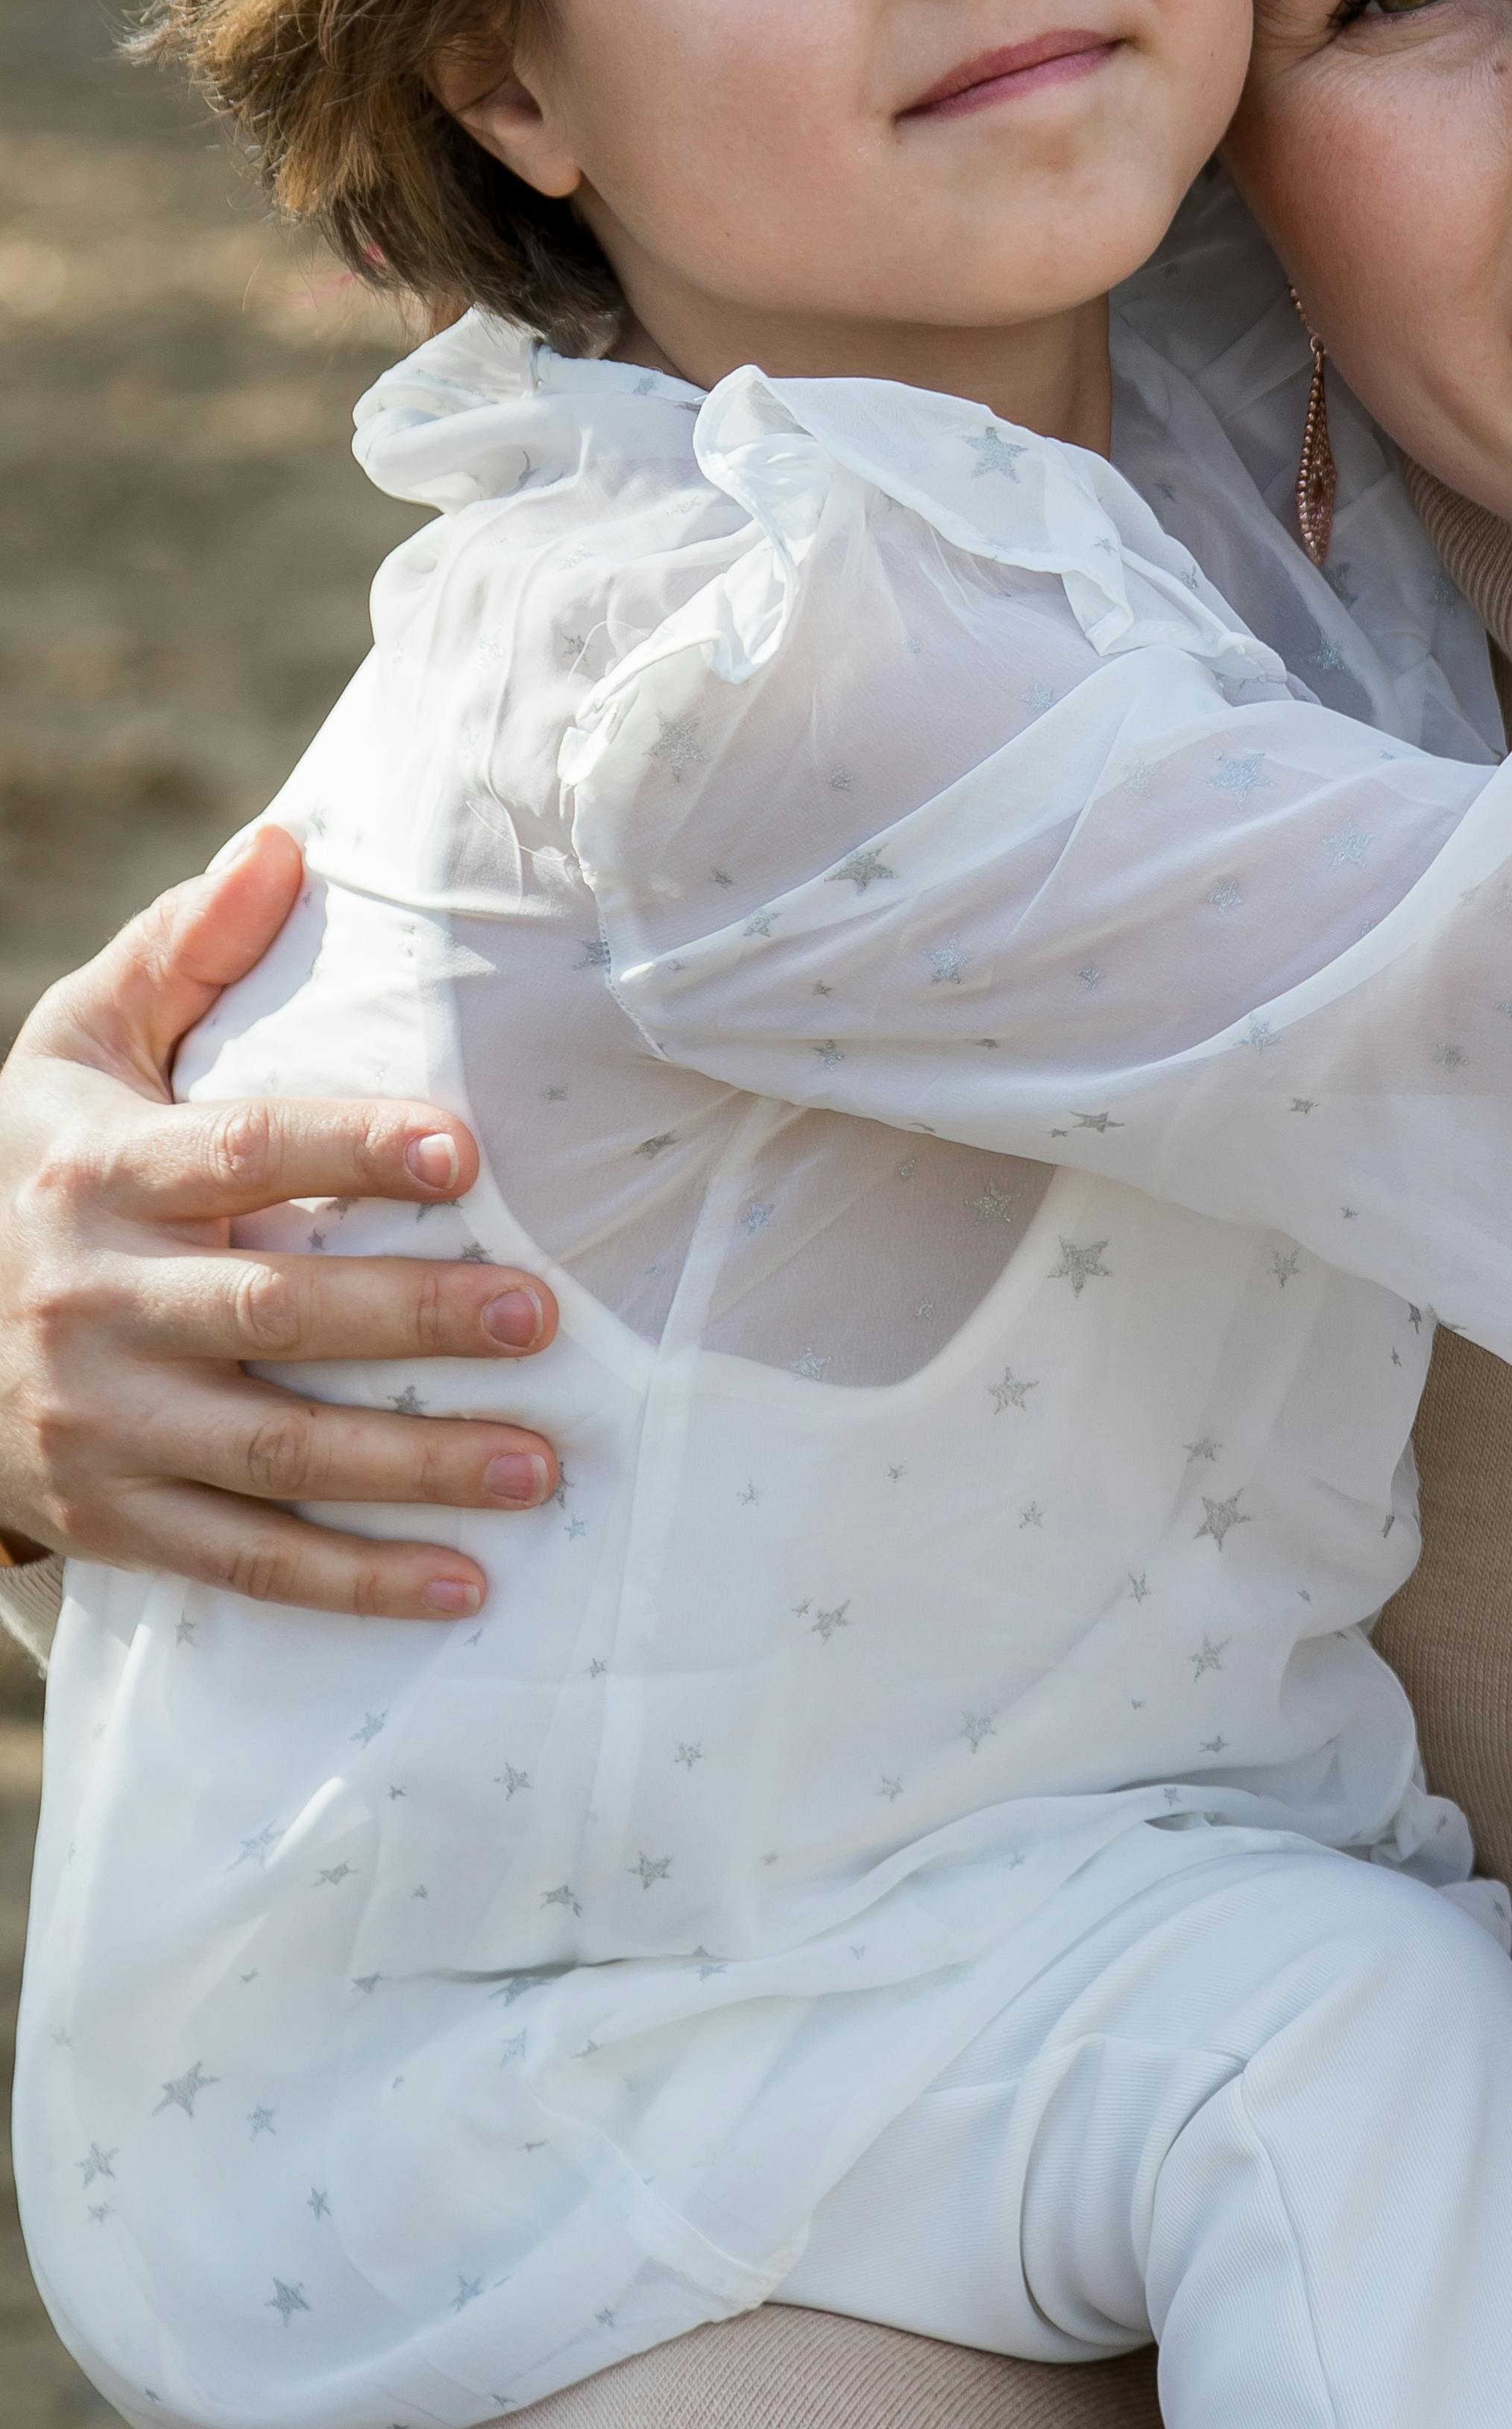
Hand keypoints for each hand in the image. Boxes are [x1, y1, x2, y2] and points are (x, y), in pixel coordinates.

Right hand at [0, 827, 559, 1618]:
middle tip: (542, 1315)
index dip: (353, 1151)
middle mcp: (101, 1301)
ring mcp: (105, 1421)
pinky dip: (355, 1583)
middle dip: (412, 1319)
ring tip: (544, 1462)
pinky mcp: (115, 1514)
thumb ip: (182, 953)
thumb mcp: (74, 1049)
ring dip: (414, 1467)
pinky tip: (466, 1584)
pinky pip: (245, 1559)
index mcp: (106, 1174)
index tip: (463, 1152)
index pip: (245, 1155)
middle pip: (274, 1315)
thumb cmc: (35, 1164)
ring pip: (274, 1454)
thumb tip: (287, 844)